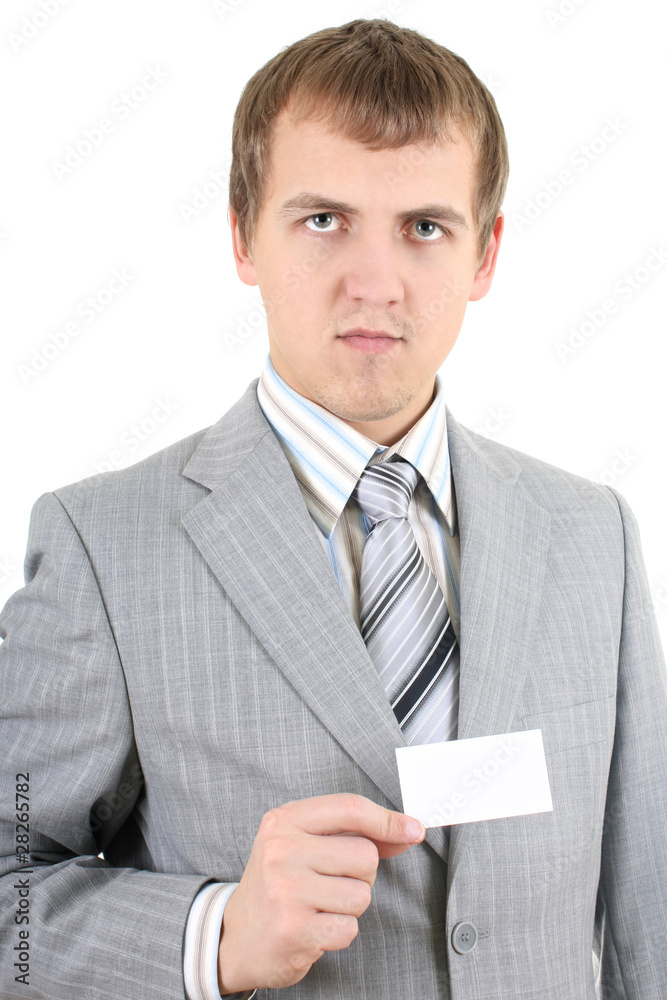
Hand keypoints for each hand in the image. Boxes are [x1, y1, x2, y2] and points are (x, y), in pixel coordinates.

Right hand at [217, 792, 424, 993]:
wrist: (235, 937)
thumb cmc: (280, 885)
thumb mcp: (305, 844)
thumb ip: (353, 834)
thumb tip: (408, 830)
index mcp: (284, 820)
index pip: (349, 808)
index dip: (387, 819)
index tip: (413, 830)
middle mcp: (282, 850)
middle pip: (365, 855)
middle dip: (360, 875)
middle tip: (328, 883)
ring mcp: (286, 889)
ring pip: (361, 894)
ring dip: (349, 907)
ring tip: (318, 906)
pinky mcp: (294, 929)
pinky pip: (349, 927)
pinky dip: (338, 932)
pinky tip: (313, 927)